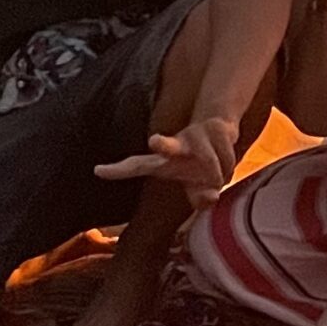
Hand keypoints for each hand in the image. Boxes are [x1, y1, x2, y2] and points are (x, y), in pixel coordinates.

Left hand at [95, 107, 239, 201]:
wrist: (220, 132)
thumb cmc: (198, 166)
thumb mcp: (196, 187)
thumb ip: (200, 198)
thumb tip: (210, 196)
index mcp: (162, 162)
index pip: (136, 166)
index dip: (118, 170)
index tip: (97, 171)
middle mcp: (175, 146)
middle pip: (169, 146)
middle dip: (165, 145)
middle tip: (155, 139)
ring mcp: (195, 134)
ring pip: (213, 167)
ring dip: (220, 175)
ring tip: (216, 173)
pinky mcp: (215, 127)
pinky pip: (227, 159)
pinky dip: (229, 166)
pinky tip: (225, 160)